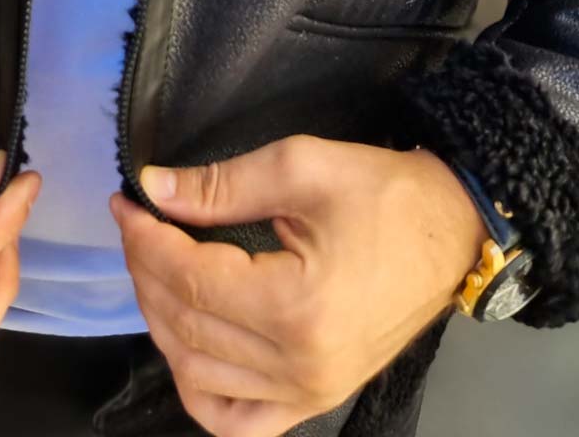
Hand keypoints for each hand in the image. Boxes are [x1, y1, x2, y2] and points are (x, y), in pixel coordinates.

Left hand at [108, 134, 486, 436]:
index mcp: (297, 307)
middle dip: (146, 269)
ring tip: (154, 266)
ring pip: (198, 372)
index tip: (127, 201)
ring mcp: (308, 393)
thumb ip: (221, 185)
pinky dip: (198, 388)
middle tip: (136, 224)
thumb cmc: (385, 194)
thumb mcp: (302, 166)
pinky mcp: (315, 400)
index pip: (190, 279)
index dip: (146, 238)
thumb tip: (154, 189)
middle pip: (186, 324)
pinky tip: (185, 346)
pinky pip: (237, 421)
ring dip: (162, 318)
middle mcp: (299, 366)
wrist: (452, 230)